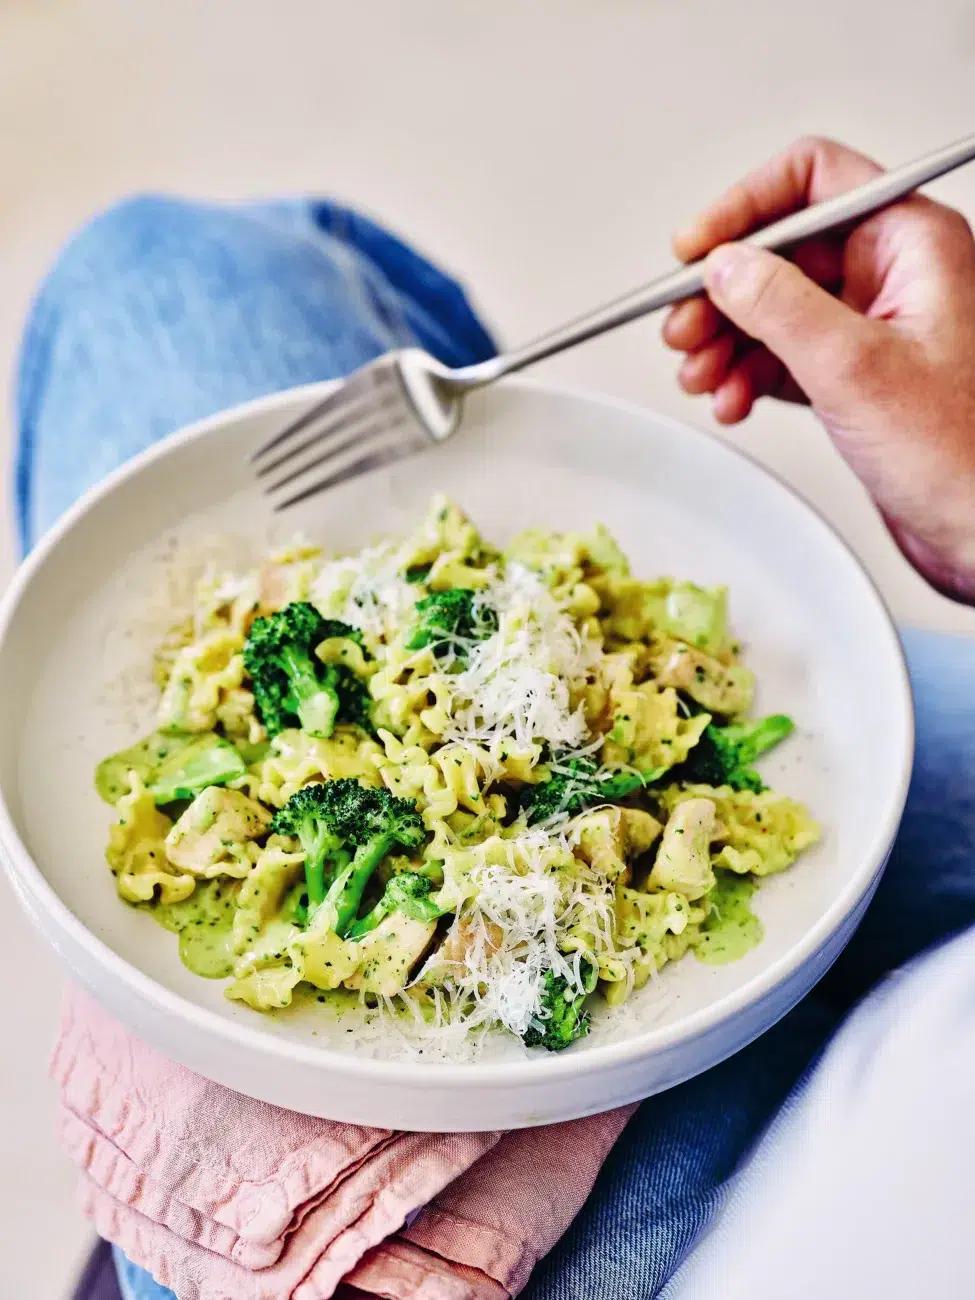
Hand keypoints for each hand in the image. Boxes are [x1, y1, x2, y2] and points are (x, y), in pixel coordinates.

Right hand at [663, 135, 974, 604]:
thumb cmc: (963, 457)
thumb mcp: (856, 369)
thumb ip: (781, 308)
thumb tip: (725, 267)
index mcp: (912, 244)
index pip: (812, 182)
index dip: (744, 210)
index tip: (694, 252)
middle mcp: (894, 276)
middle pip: (781, 251)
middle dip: (723, 292)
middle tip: (683, 331)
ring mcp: (873, 328)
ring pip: (774, 308)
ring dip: (725, 339)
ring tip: (700, 375)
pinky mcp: (855, 378)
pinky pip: (783, 356)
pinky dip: (747, 375)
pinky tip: (731, 399)